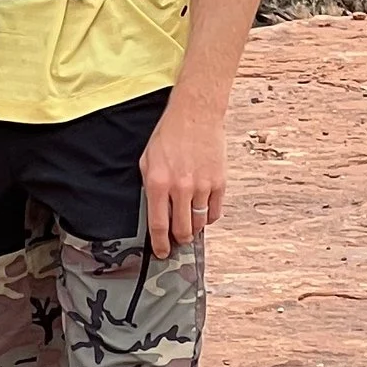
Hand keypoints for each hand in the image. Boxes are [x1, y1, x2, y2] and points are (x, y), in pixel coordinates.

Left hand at [140, 98, 225, 260]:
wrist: (195, 115)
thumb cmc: (170, 135)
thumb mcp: (148, 160)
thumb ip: (149, 187)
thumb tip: (155, 213)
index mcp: (157, 182)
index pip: (158, 225)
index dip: (160, 244)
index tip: (162, 252)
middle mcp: (180, 187)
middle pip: (182, 230)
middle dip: (179, 239)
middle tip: (178, 238)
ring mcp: (201, 186)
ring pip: (199, 223)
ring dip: (194, 228)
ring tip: (189, 222)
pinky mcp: (219, 183)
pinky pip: (215, 212)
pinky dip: (208, 216)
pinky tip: (202, 209)